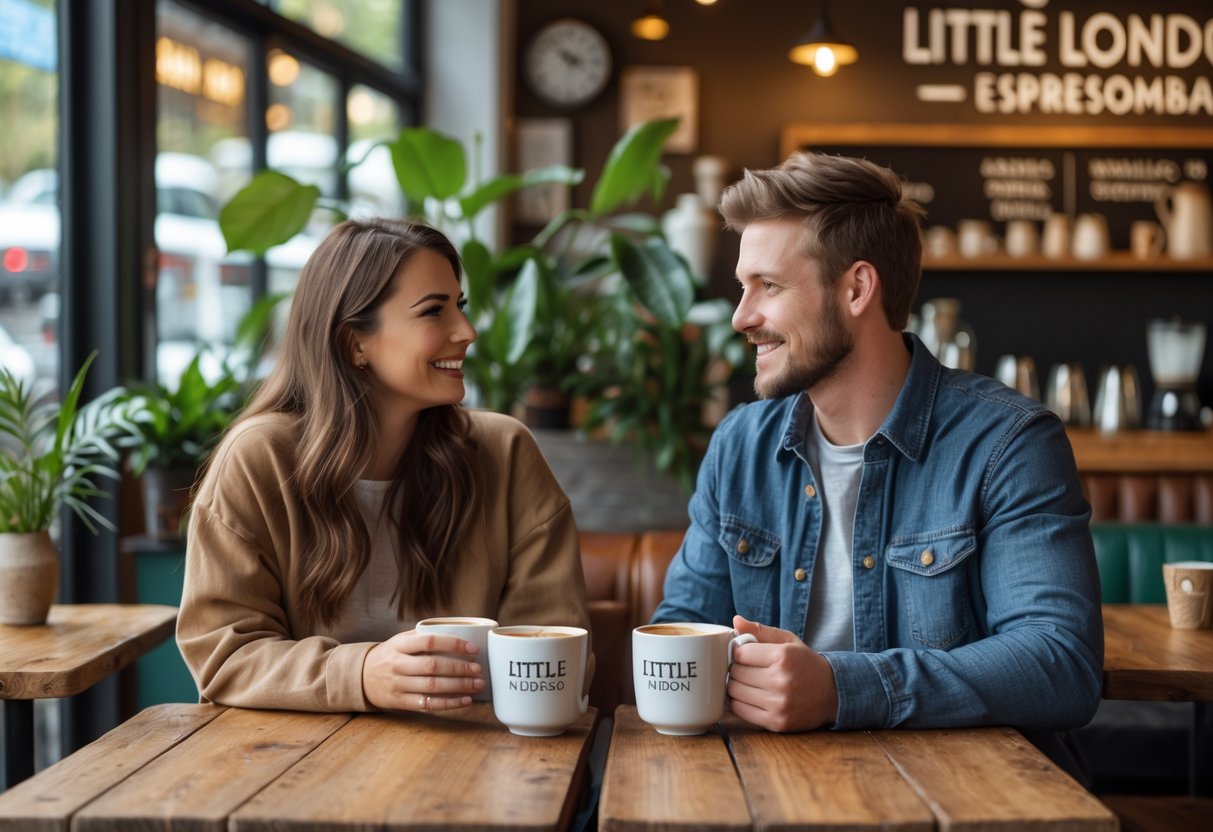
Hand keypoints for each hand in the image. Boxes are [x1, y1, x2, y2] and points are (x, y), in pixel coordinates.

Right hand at [362, 630, 484, 711]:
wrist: (361, 677)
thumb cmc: (389, 655)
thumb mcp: (400, 640)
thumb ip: (423, 636)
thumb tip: (458, 631)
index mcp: (399, 645)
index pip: (428, 641)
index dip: (452, 644)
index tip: (472, 648)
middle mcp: (397, 664)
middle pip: (432, 666)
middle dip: (459, 668)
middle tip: (478, 669)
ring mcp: (398, 685)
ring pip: (432, 687)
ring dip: (459, 686)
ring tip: (478, 684)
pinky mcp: (400, 702)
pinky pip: (427, 704)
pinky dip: (448, 703)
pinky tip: (465, 700)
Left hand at [726, 615, 838, 731]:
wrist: (832, 694)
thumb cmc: (805, 664)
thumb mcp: (788, 642)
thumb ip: (761, 631)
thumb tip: (736, 620)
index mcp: (782, 656)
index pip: (740, 654)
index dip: (739, 653)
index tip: (746, 655)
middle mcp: (780, 680)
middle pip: (736, 673)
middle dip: (737, 669)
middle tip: (746, 669)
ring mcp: (778, 703)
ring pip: (735, 692)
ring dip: (736, 687)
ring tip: (748, 683)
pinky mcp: (776, 722)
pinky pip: (741, 711)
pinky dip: (740, 703)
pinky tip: (750, 697)